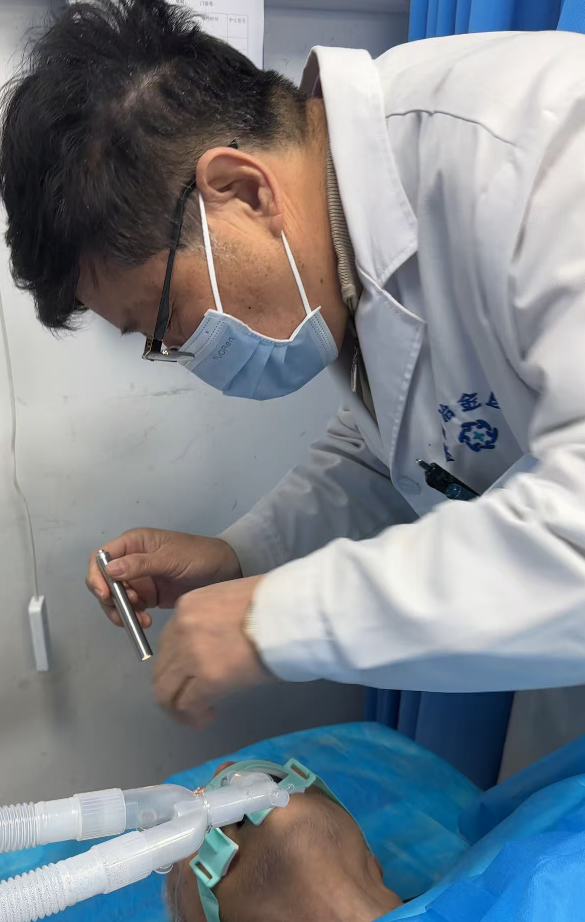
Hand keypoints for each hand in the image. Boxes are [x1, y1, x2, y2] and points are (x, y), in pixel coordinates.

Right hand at [86, 528, 241, 628]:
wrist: (224, 571)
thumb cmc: (198, 555)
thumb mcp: (171, 558)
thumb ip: (141, 564)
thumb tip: (110, 570)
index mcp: (133, 543)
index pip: (102, 558)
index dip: (97, 576)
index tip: (105, 595)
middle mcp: (131, 560)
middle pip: (104, 582)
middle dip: (110, 599)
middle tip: (127, 611)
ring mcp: (139, 579)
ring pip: (115, 599)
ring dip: (122, 612)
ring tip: (141, 620)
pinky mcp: (148, 596)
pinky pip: (130, 609)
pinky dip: (133, 617)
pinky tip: (146, 621)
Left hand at [154, 576, 271, 726]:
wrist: (292, 611)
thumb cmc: (274, 602)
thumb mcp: (232, 600)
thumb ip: (214, 621)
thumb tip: (218, 644)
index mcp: (188, 605)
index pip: (168, 641)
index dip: (178, 663)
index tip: (192, 674)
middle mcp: (181, 628)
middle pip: (161, 668)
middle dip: (173, 688)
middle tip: (191, 699)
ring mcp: (191, 654)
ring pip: (166, 691)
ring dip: (178, 707)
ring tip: (197, 713)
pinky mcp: (208, 678)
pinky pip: (186, 705)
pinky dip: (192, 717)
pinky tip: (206, 717)